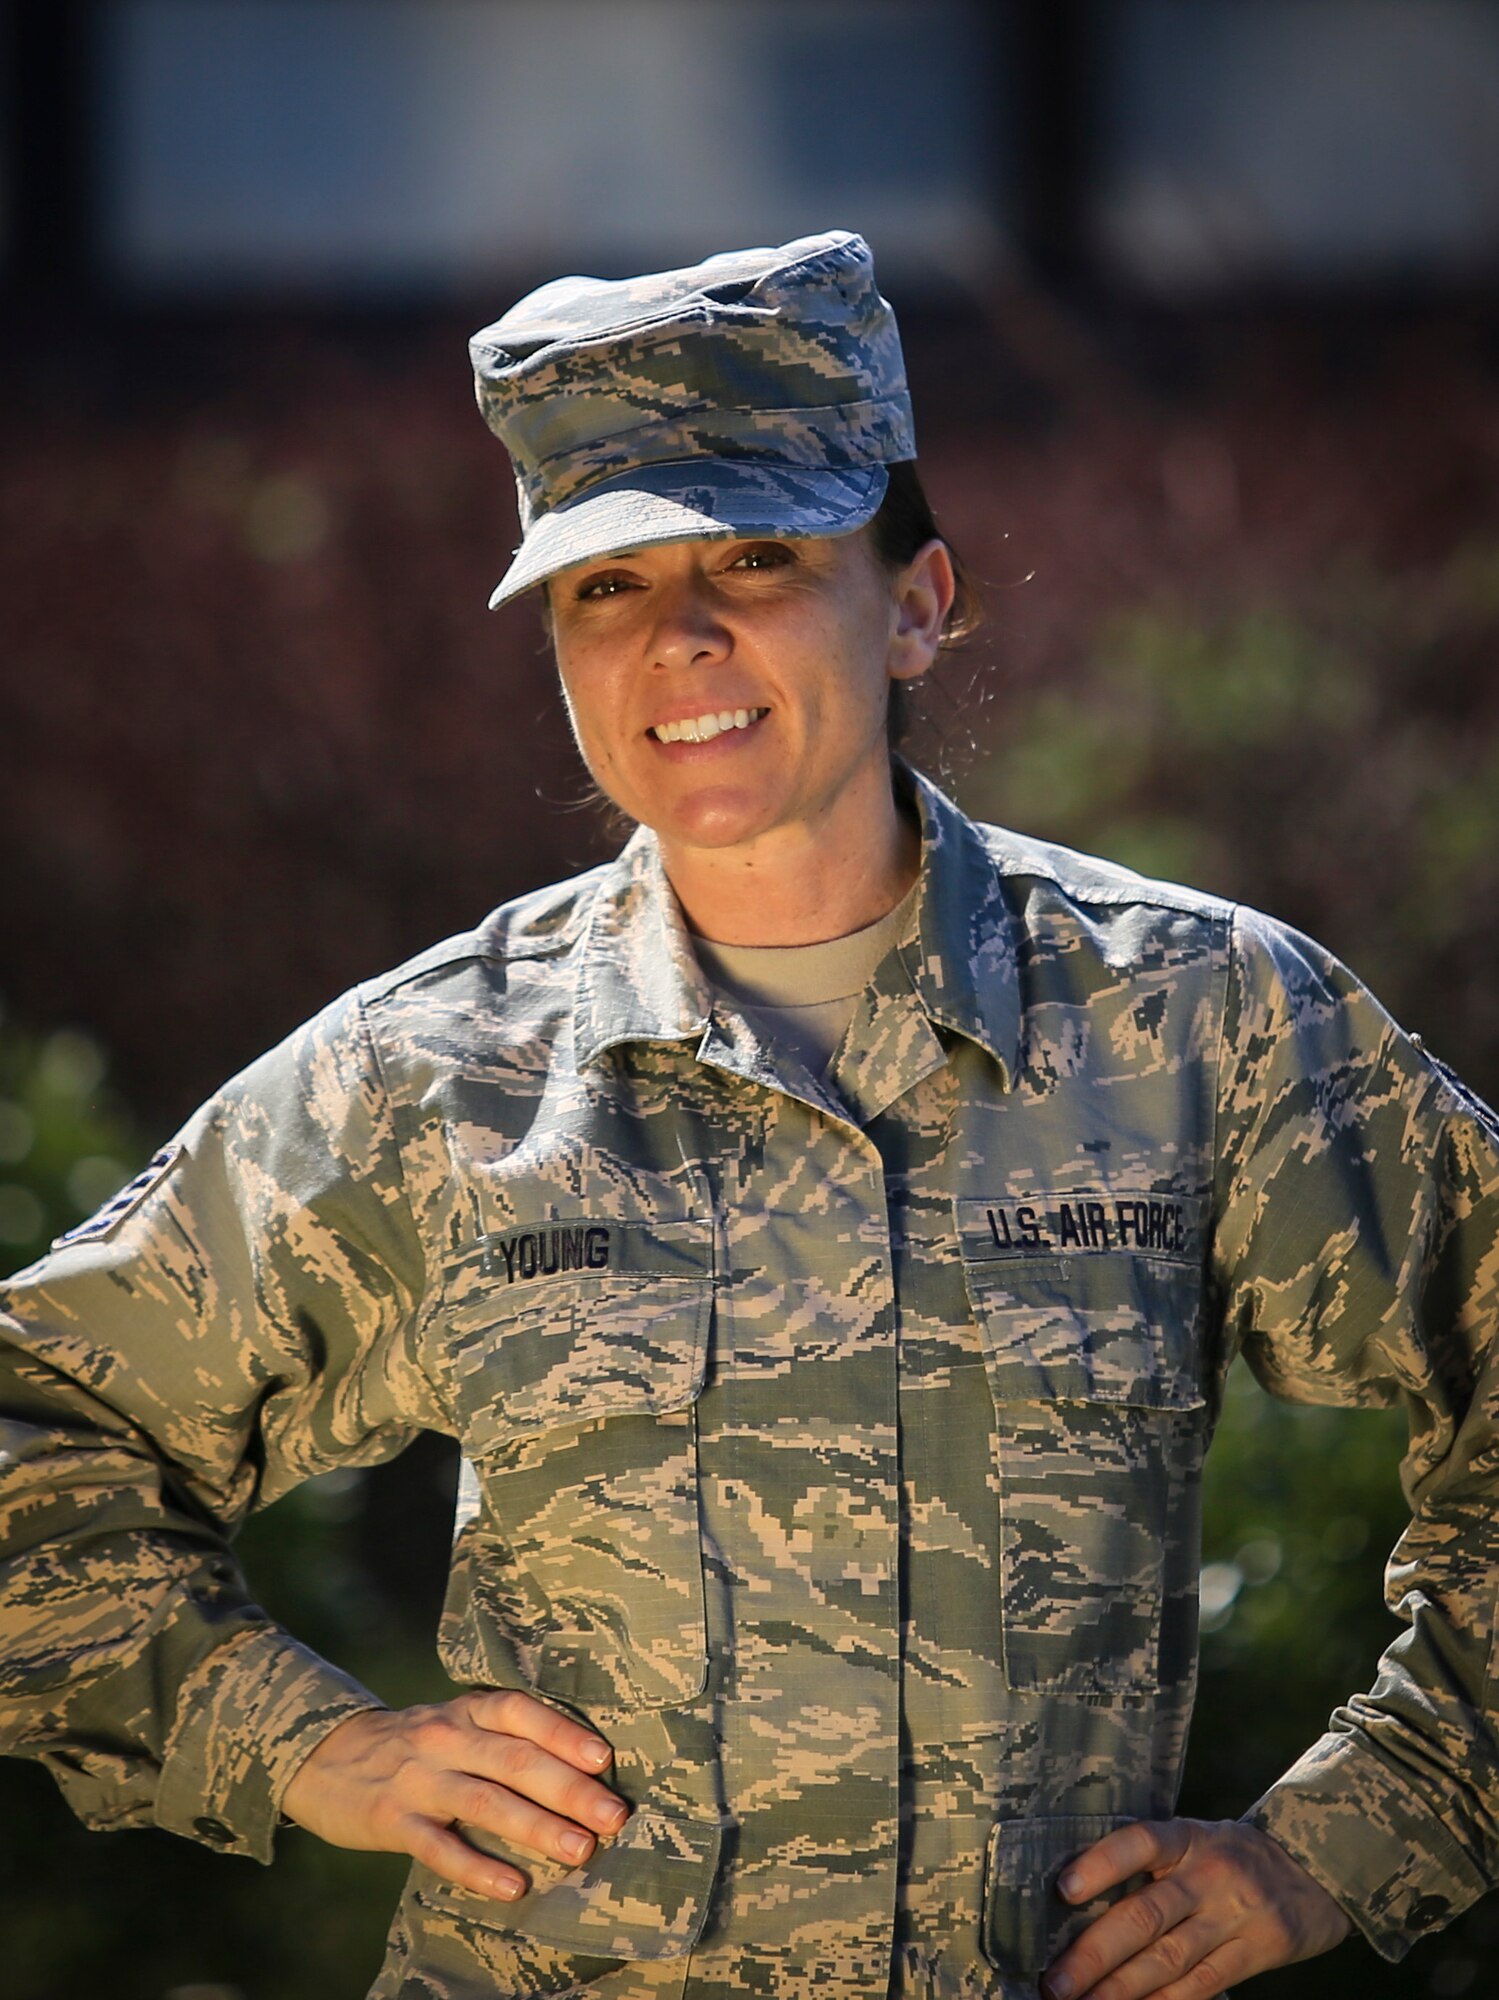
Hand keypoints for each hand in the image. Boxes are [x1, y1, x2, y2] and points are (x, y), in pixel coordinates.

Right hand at [280, 1689, 629, 1902]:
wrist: (326, 1756)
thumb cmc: (417, 1743)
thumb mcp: (456, 1723)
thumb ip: (506, 1738)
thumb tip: (584, 1768)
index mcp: (467, 1711)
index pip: (521, 1713)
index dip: (564, 1733)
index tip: (604, 1759)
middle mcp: (446, 1738)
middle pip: (515, 1760)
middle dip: (569, 1789)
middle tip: (614, 1816)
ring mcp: (419, 1780)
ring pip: (486, 1802)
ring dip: (537, 1826)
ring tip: (580, 1850)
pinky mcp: (393, 1821)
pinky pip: (440, 1848)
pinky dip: (478, 1868)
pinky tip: (512, 1886)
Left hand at [1040, 1817, 1351, 1999]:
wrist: (1315, 1870)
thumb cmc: (1233, 1854)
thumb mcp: (1197, 1839)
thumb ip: (1152, 1865)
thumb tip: (1081, 1903)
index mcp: (1187, 1837)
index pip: (1140, 1843)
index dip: (1102, 1864)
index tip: (1064, 1890)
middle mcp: (1209, 1873)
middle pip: (1146, 1914)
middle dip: (1096, 1953)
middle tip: (1056, 1983)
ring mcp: (1234, 1915)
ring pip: (1169, 1958)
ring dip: (1121, 1989)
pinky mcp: (1256, 1952)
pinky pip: (1203, 1984)